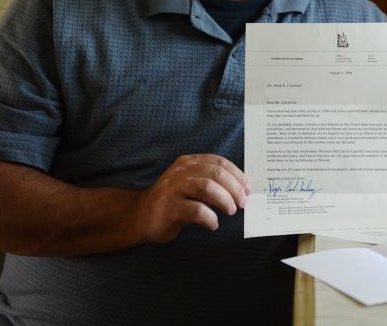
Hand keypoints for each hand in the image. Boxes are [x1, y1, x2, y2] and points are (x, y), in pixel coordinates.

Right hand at [133, 154, 251, 242]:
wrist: (139, 216)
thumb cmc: (172, 202)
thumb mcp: (189, 185)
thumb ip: (209, 182)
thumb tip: (240, 190)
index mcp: (188, 163)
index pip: (218, 162)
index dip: (237, 174)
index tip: (248, 188)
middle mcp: (180, 172)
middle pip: (216, 174)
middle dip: (234, 188)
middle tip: (242, 202)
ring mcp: (173, 189)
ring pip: (207, 188)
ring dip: (224, 200)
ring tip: (230, 211)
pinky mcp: (168, 208)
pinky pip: (196, 210)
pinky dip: (209, 218)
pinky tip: (213, 224)